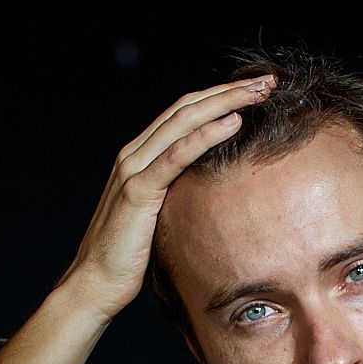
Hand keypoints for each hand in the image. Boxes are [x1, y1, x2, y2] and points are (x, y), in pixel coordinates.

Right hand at [57, 74, 275, 321]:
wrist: (95, 283)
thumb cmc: (129, 256)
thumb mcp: (158, 215)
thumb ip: (175, 194)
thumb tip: (210, 193)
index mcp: (140, 157)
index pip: (184, 113)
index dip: (220, 96)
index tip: (256, 90)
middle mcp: (134, 154)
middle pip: (187, 107)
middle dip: (229, 91)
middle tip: (267, 80)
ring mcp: (133, 169)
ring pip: (183, 122)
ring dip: (224, 102)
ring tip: (258, 92)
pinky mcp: (138, 191)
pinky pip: (176, 155)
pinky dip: (206, 135)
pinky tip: (233, 123)